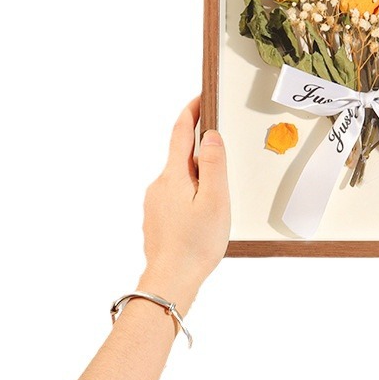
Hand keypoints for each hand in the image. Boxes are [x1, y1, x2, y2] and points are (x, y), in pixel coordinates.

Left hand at [137, 97, 230, 312]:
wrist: (170, 281)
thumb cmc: (196, 243)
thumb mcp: (215, 200)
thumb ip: (215, 164)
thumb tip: (212, 135)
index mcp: (173, 175)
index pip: (181, 133)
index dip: (191, 112)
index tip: (201, 98)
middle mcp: (159, 185)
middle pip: (181, 155)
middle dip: (201, 150)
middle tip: (223, 155)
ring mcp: (155, 202)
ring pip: (180, 177)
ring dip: (198, 177)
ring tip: (217, 199)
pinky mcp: (156, 218)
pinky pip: (176, 195)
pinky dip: (191, 194)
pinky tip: (203, 215)